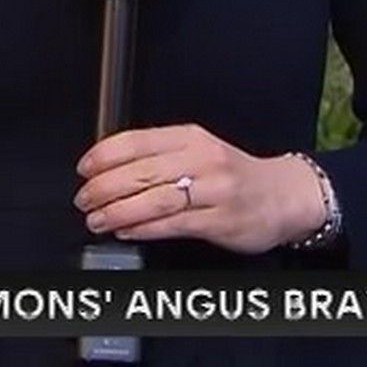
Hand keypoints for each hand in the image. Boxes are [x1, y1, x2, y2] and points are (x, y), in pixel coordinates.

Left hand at [73, 124, 325, 254]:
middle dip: (104, 187)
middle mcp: (202, 159)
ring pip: (154, 199)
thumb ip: (159, 154)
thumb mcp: (199, 150)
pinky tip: (126, 230)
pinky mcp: (219, 220)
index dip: (105, 155)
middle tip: (84, 199)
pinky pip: (172, 224)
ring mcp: (213, 190)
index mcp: (191, 136)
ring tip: (98, 219)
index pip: (138, 140)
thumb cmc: (233, 174)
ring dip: (118, 211)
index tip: (84, 168)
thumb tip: (108, 167)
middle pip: (141, 171)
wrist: (283, 195)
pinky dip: (143, 228)